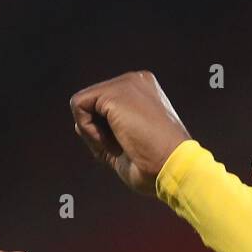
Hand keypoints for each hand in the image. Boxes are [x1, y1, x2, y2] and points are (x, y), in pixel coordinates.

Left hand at [70, 71, 191, 196]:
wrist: (173, 169)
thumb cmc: (155, 166)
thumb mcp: (125, 147)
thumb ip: (103, 133)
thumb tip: (79, 124)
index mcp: (143, 92)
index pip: (105, 108)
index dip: (107, 135)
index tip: (130, 150)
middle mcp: (136, 82)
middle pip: (92, 105)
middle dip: (98, 133)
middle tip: (125, 149)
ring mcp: (126, 83)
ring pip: (83, 104)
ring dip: (94, 134)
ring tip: (121, 145)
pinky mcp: (115, 92)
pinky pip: (78, 106)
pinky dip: (88, 131)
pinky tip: (112, 142)